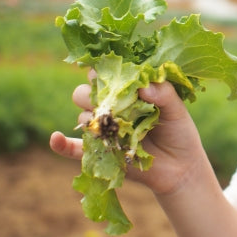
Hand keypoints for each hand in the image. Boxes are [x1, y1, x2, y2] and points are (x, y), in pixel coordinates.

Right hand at [50, 75, 207, 195]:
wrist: (180, 167)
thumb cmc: (178, 131)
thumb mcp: (177, 110)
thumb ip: (165, 94)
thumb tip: (143, 86)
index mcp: (125, 91)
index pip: (105, 73)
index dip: (104, 69)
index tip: (113, 70)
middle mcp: (110, 107)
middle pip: (86, 91)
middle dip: (94, 92)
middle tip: (113, 100)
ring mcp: (103, 130)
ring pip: (83, 115)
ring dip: (94, 117)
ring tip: (114, 124)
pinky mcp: (99, 152)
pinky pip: (73, 148)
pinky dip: (61, 144)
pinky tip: (56, 138)